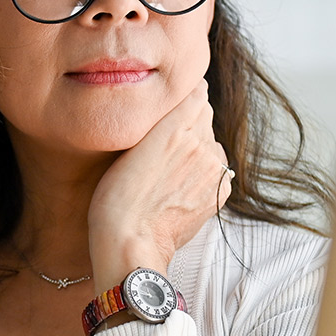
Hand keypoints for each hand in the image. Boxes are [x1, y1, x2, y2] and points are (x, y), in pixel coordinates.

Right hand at [87, 80, 231, 288]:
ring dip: (196, 148)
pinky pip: (217, 168)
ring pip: (211, 143)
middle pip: (204, 117)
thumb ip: (161, 118)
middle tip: (160, 148)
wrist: (131, 242)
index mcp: (175, 126)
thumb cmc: (116, 197)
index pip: (195, 93)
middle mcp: (201, 143)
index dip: (181, 98)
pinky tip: (180, 185)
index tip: (167, 109)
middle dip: (188, 125)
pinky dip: (204, 172)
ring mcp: (214, 169)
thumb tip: (188, 96)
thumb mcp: (127, 145)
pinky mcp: (219, 191)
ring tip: (168, 170)